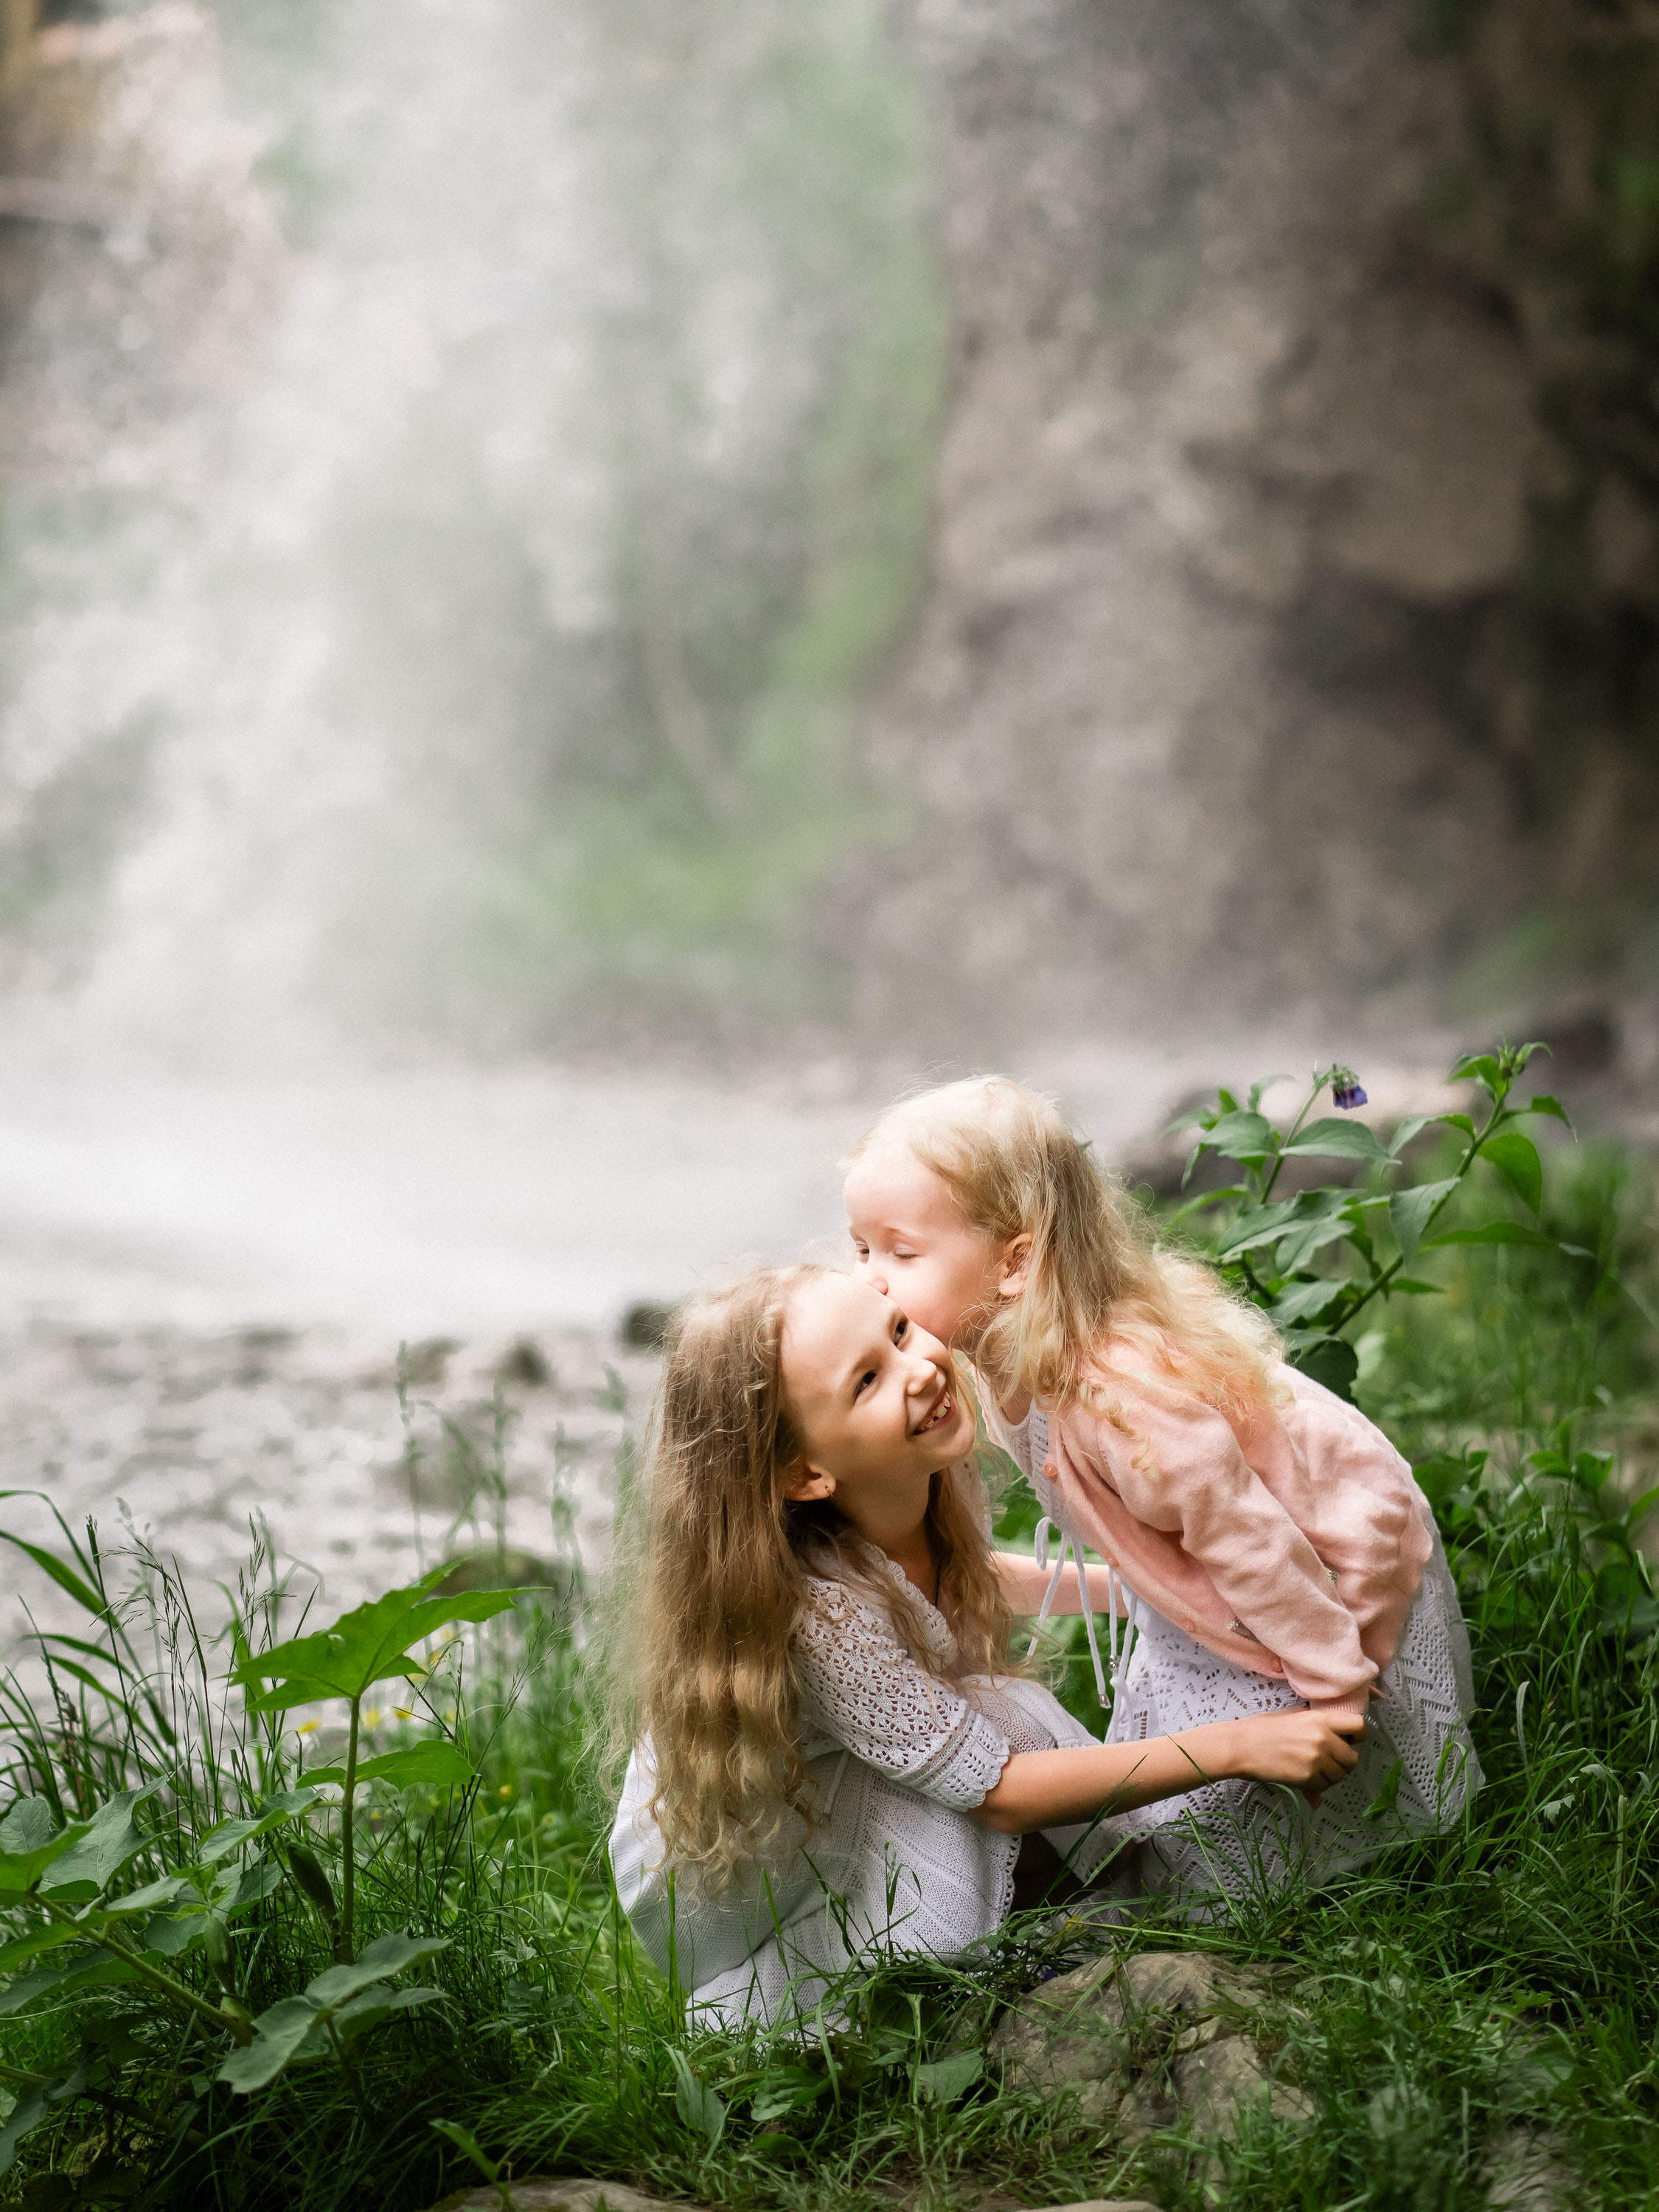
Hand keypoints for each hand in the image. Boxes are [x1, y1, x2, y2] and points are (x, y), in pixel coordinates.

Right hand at [1226, 1708, 1363, 1806]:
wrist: (1241, 1746)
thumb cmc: (1263, 1728)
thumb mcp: (1293, 1716)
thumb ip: (1318, 1726)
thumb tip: (1337, 1742)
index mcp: (1320, 1719)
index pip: (1359, 1726)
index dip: (1357, 1736)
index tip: (1348, 1741)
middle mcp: (1323, 1738)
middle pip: (1352, 1758)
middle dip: (1343, 1763)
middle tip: (1327, 1761)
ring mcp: (1316, 1759)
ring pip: (1340, 1776)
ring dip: (1330, 1777)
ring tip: (1312, 1770)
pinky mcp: (1307, 1777)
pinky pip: (1324, 1788)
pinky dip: (1317, 1787)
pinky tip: (1303, 1779)